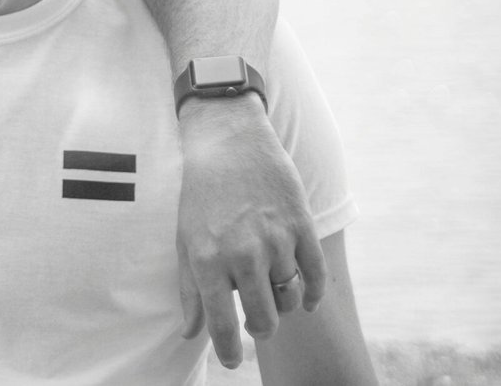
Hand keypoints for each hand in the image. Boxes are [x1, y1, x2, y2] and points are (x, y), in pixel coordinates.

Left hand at [175, 97, 324, 368]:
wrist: (228, 140)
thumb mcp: (184, 240)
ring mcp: (276, 239)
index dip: (230, 351)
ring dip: (282, 304)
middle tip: (256, 325)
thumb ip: (189, 290)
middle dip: (261, 330)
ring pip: (289, 298)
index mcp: (207, 259)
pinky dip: (312, 293)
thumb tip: (192, 334)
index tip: (234, 361)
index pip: (222, 325)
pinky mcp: (302, 224)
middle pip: (265, 319)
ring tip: (271, 293)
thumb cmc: (200, 193)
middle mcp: (243, 253)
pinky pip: (315, 276)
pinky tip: (303, 297)